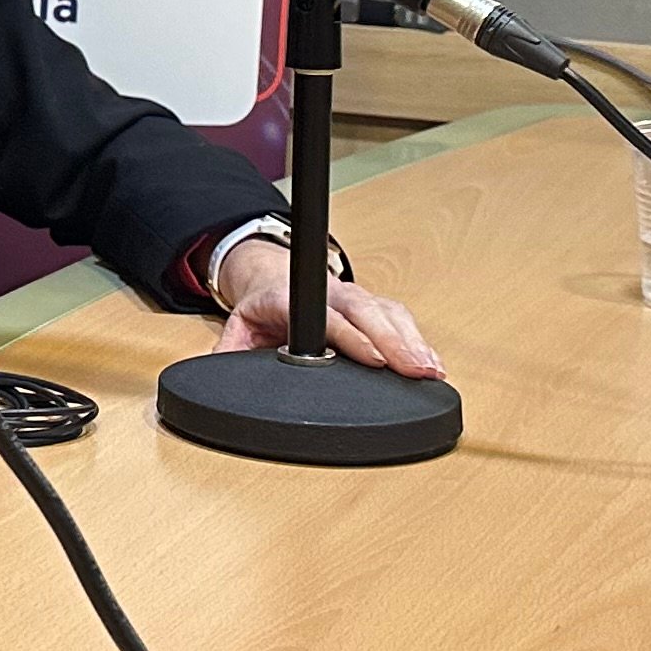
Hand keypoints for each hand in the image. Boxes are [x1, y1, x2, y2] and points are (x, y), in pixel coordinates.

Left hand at [209, 236, 444, 375]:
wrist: (277, 278)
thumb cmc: (265, 306)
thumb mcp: (239, 326)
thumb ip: (230, 349)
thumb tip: (218, 371)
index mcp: (295, 299)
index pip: (328, 318)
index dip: (352, 337)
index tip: (373, 358)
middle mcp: (332, 294)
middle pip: (369, 313)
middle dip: (396, 342)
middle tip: (417, 370)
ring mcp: (356, 297)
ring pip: (389, 313)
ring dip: (413, 342)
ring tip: (431, 372)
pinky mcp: (374, 306)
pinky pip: (400, 319)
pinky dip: (418, 340)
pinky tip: (432, 364)